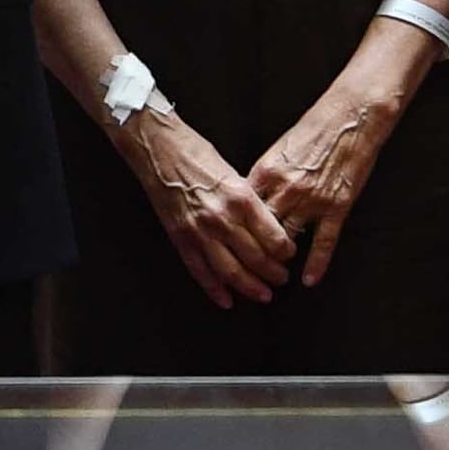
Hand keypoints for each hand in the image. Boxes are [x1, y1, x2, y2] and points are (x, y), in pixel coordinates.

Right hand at [125, 104, 297, 305]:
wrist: (159, 149)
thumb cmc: (196, 154)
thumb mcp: (234, 174)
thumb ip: (250, 203)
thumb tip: (266, 227)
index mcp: (241, 198)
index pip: (274, 238)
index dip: (286, 252)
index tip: (289, 255)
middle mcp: (223, 218)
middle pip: (257, 259)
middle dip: (274, 274)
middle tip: (281, 279)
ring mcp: (200, 231)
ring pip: (232, 272)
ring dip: (251, 288)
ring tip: (263, 294)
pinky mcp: (181, 238)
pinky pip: (201, 272)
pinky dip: (215, 290)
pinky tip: (226, 300)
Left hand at [245, 83, 402, 288]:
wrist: (350, 117)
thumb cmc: (314, 129)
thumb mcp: (279, 150)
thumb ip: (263, 176)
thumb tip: (248, 198)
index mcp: (265, 172)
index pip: (242, 210)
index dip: (234, 231)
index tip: (229, 247)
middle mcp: (285, 188)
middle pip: (260, 229)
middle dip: (252, 253)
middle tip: (247, 273)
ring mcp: (311, 199)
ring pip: (288, 239)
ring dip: (279, 261)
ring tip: (273, 279)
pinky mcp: (337, 206)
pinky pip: (324, 241)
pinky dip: (316, 264)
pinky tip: (309, 280)